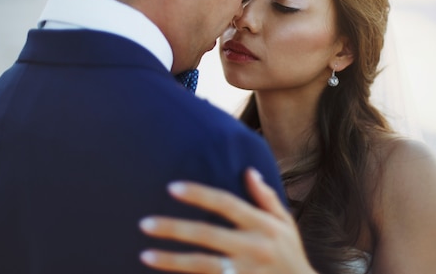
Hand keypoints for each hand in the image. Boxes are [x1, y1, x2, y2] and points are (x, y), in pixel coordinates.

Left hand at [138, 168, 316, 273]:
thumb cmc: (291, 254)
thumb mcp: (286, 223)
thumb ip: (266, 198)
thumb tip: (248, 171)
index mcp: (262, 225)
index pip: (227, 203)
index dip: (199, 194)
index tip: (172, 187)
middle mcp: (252, 247)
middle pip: (208, 234)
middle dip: (175, 228)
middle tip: (144, 223)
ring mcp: (244, 272)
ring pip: (202, 265)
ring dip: (171, 260)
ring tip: (145, 253)